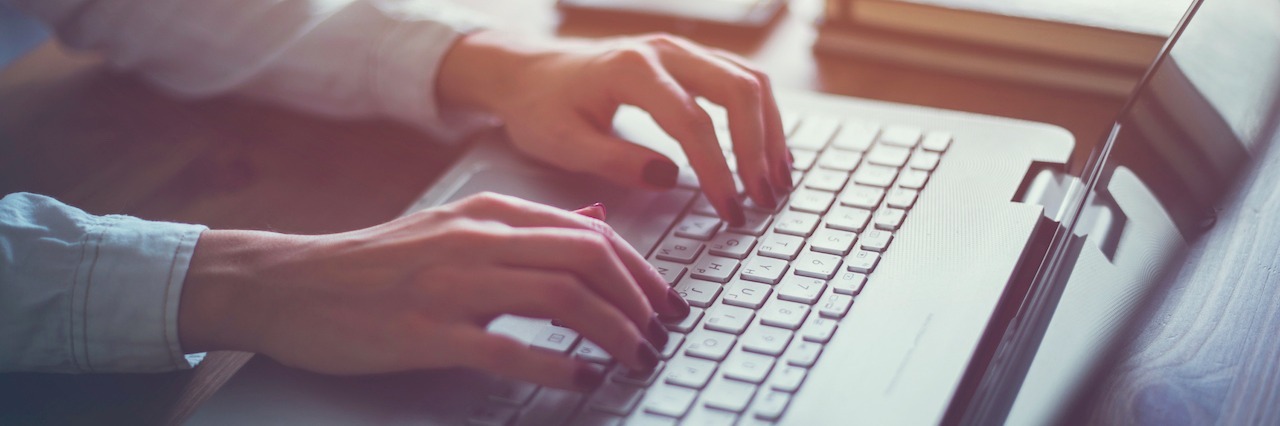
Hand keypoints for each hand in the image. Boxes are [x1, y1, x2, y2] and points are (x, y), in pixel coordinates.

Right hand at [179, 193, 689, 390]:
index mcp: (489, 214)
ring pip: (562, 298)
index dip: (641, 271)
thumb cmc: (377, 263)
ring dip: (613, 332)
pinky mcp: (427, 332)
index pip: (591, 233)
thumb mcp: (454, 228)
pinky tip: (584, 379)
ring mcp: (453, 285)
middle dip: (640, 300)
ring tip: (636, 358)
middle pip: (589, 259)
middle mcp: (478, 241)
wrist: (292, 283)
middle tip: (661, 334)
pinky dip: (558, 365)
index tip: (666, 303)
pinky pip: (509, 347)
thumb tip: (592, 226)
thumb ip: (525, 229)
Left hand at [438, 32, 792, 225]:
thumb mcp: (561, 143)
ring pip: (749, 81)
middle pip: (737, 90)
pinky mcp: (690, 60)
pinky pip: (741, 80)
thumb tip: (669, 177)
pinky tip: (768, 154)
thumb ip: (613, 161)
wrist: (528, 72)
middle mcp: (664, 50)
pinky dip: (762, 117)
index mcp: (630, 69)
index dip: (717, 169)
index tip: (729, 209)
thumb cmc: (541, 107)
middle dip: (758, 148)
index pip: (692, 121)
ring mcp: (681, 50)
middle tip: (764, 199)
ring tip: (776, 182)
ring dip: (770, 131)